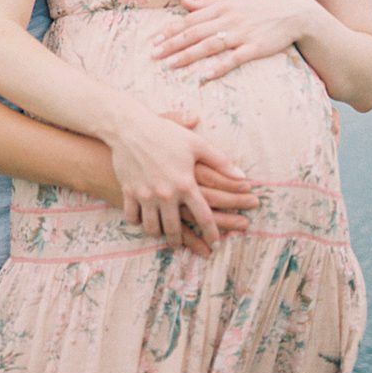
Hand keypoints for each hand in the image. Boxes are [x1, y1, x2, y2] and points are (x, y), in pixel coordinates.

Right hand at [109, 109, 246, 249]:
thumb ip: (221, 161)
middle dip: (179, 241)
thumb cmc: (165, 132)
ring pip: (152, 227)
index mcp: (185, 182)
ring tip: (164, 237)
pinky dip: (138, 223)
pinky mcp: (129, 191)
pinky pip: (133, 217)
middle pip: (174, 228)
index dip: (212, 232)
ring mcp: (146, 194)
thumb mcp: (196, 143)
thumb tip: (243, 177)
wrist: (129, 126)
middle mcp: (166, 193)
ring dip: (159, 234)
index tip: (216, 243)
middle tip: (182, 245)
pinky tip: (143, 223)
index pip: (203, 215)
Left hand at [152, 0, 314, 79]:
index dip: (170, 30)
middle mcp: (228, 18)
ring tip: (170, 65)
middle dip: (172, 44)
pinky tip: (205, 76)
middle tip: (154, 55)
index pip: (190, 20)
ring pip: (209, 45)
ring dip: (188, 55)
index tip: (153, 40)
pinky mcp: (256, 47)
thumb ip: (206, 2)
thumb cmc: (260, 5)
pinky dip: (219, 67)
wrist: (294, 11)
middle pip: (194, 32)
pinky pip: (234, 58)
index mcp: (221, 6)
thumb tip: (183, 1)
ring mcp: (242, 33)